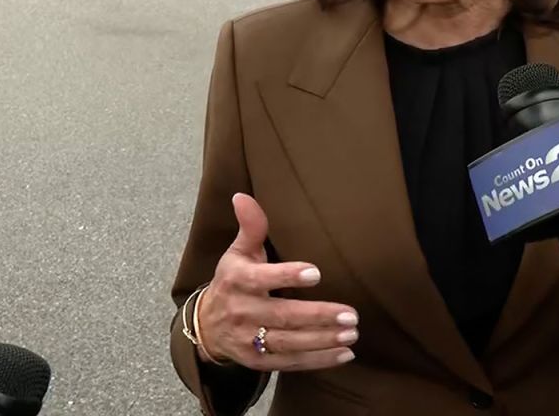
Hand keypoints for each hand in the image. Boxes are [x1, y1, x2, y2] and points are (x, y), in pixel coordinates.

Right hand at [196, 194, 358, 370]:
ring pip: (289, 343)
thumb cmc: (232, 281)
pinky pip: (290, 363)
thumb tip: (243, 196)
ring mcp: (248, 340)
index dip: (287, 276)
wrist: (206, 326)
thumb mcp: (237, 252)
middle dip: (318, 316)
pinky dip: (318, 361)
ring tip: (352, 333)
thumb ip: (250, 227)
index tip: (316, 273)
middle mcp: (242, 312)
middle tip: (350, 314)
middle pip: (282, 316)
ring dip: (323, 340)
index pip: (262, 279)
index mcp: (237, 281)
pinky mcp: (257, 362)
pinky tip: (344, 354)